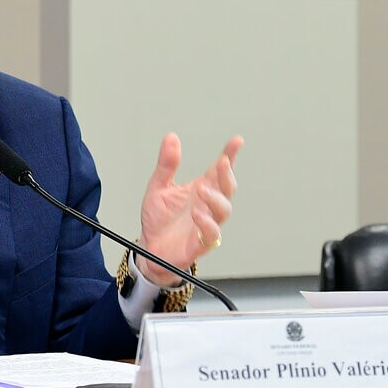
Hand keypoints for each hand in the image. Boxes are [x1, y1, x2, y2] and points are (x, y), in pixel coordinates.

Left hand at [136, 133, 242, 285]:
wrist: (150, 249)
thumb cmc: (159, 220)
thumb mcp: (158, 187)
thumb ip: (166, 164)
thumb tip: (171, 138)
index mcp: (201, 189)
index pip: (219, 171)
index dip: (230, 156)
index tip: (236, 141)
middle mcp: (207, 205)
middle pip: (227, 189)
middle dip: (227, 175)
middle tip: (222, 162)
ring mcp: (206, 223)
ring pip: (223, 210)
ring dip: (216, 199)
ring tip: (203, 190)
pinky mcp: (200, 242)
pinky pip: (212, 234)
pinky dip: (207, 223)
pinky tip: (197, 214)